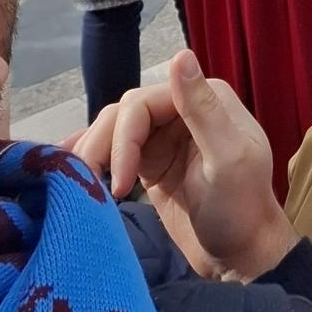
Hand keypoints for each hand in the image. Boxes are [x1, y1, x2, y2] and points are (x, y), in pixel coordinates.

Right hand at [75, 50, 293, 281]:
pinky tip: (71, 169)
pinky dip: (96, 159)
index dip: (123, 139)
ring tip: (81, 187)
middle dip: (102, 148)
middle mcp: (183, 110)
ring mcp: (165, 138)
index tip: (121, 185)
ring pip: (114, 132)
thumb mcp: (228, 159)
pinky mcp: (151, 165)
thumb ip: (202, 110)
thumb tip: (180, 55)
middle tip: (89, 188)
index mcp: (207, 99)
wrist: (240, 256)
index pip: (142, 103)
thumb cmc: (241, 209)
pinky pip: (115, 153)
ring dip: (94, 154)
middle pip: (122, 115)